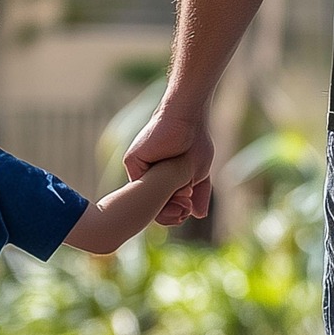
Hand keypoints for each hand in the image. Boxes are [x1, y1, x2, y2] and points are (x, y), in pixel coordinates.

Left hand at [124, 102, 213, 223]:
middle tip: (185, 203)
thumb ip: (198, 194)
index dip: (176, 214)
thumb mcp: (200, 173)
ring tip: (182, 187)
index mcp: (163, 181)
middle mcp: (149, 177)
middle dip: (172, 211)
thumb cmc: (195, 141)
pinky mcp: (133, 162)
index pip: (164, 208)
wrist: (186, 119)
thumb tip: (198, 215)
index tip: (188, 209)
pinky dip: (161, 187)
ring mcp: (140, 170)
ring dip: (168, 199)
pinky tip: (173, 179)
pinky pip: (142, 186)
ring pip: (148, 199)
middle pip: (155, 207)